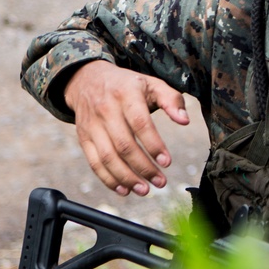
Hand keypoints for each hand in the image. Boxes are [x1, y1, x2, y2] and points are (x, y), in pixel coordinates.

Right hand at [64, 60, 189, 195]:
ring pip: (107, 157)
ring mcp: (92, 125)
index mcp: (126, 94)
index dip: (154, 144)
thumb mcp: (152, 84)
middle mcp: (106, 110)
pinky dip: (108, 179)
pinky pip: (94, 162)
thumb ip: (172, 100)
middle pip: (124, 145)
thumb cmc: (127, 84)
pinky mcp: (83, 137)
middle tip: (160, 182)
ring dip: (126, 178)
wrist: (87, 79)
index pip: (140, 123)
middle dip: (143, 167)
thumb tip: (185, 120)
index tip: (167, 162)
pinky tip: (124, 190)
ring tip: (145, 190)